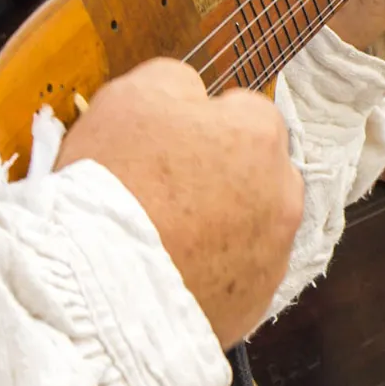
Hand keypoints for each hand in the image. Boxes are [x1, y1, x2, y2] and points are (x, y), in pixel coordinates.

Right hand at [56, 59, 302, 346]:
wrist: (101, 289)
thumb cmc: (114, 182)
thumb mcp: (130, 97)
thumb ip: (174, 81)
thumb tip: (191, 91)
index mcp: (259, 134)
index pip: (243, 111)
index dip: (201, 125)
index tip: (165, 144)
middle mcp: (283, 193)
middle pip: (256, 172)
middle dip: (222, 177)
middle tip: (164, 193)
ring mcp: (274, 254)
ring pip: (251, 227)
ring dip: (222, 227)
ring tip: (166, 238)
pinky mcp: (256, 304)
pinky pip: (237, 277)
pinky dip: (213, 273)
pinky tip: (171, 273)